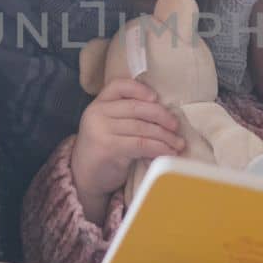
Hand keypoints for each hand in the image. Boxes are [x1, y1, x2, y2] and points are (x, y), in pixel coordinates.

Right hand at [71, 79, 185, 222]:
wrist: (84, 176)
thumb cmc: (104, 149)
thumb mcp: (110, 126)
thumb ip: (127, 116)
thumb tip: (165, 115)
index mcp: (98, 104)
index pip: (119, 86)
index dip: (140, 89)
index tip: (156, 98)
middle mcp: (97, 113)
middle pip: (136, 108)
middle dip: (161, 116)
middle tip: (176, 126)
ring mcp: (101, 130)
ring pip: (142, 128)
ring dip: (165, 136)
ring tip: (178, 144)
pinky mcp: (108, 148)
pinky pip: (141, 144)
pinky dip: (159, 148)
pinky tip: (168, 152)